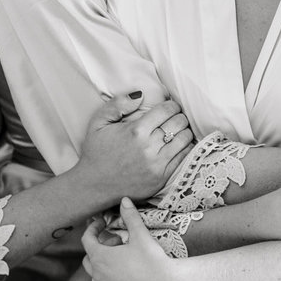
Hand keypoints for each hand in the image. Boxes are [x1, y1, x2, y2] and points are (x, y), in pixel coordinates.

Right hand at [78, 91, 192, 202]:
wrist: (94, 185)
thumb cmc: (96, 152)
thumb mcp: (98, 123)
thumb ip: (118, 104)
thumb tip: (140, 94)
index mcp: (136, 131)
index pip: (167, 110)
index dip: (172, 105)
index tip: (170, 106)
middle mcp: (149, 147)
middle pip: (179, 123)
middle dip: (180, 116)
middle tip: (176, 117)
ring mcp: (157, 164)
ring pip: (185, 139)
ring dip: (185, 131)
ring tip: (179, 130)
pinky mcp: (161, 178)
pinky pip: (184, 157)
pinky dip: (186, 147)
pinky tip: (180, 144)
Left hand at [82, 199, 192, 280]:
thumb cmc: (152, 261)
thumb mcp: (141, 235)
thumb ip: (130, 216)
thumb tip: (124, 201)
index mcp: (101, 258)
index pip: (87, 240)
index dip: (93, 228)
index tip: (103, 223)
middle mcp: (99, 276)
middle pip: (89, 258)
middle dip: (100, 246)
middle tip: (117, 239)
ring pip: (99, 273)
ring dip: (106, 261)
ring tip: (126, 254)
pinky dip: (113, 275)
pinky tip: (130, 271)